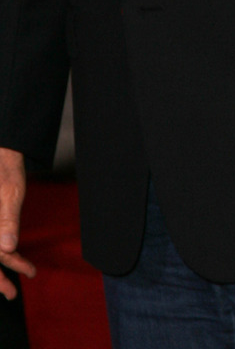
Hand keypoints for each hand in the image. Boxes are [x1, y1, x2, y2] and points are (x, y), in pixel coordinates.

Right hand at [0, 148, 34, 299]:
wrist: (4, 152)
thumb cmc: (6, 169)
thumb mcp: (10, 192)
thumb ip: (7, 220)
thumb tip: (8, 248)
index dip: (1, 272)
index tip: (17, 282)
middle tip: (11, 295)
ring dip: (0, 266)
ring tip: (19, 278)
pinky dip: (3, 250)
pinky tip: (14, 256)